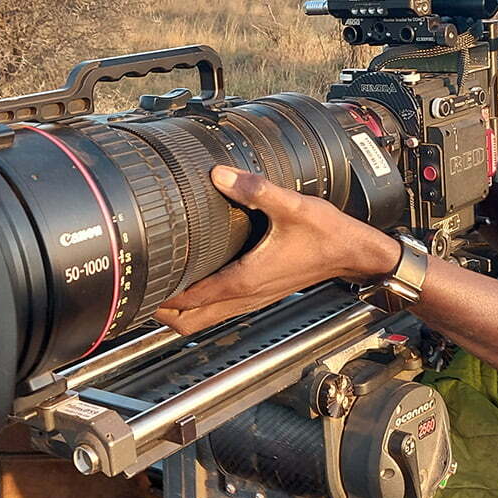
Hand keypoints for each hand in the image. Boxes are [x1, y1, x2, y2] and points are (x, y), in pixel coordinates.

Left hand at [152, 166, 398, 334]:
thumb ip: (255, 189)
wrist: (354, 254)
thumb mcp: (292, 206)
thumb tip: (220, 175)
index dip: (165, 296)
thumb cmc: (328, 235)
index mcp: (247, 279)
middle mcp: (248, 295)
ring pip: (206, 320)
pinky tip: (196, 284)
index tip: (143, 287)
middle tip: (143, 294)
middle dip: (165, 313)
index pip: (194, 298)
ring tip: (161, 291)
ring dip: (181, 313)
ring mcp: (254, 299)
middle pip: (192, 322)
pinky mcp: (261, 294)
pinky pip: (221, 309)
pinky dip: (201, 306)